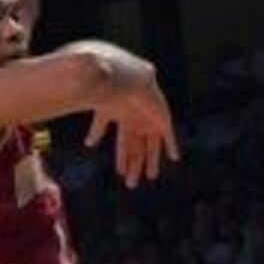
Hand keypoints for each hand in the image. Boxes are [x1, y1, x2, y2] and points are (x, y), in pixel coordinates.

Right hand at [87, 73, 180, 189]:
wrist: (130, 80)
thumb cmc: (113, 92)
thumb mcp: (103, 113)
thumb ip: (97, 129)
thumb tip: (88, 145)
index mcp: (123, 121)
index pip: (122, 145)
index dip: (121, 158)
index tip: (120, 172)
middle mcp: (137, 123)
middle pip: (136, 149)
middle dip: (134, 165)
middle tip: (131, 183)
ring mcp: (150, 120)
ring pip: (151, 145)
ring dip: (151, 160)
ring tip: (151, 176)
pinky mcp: (163, 118)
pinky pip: (169, 135)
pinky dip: (172, 145)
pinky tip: (175, 157)